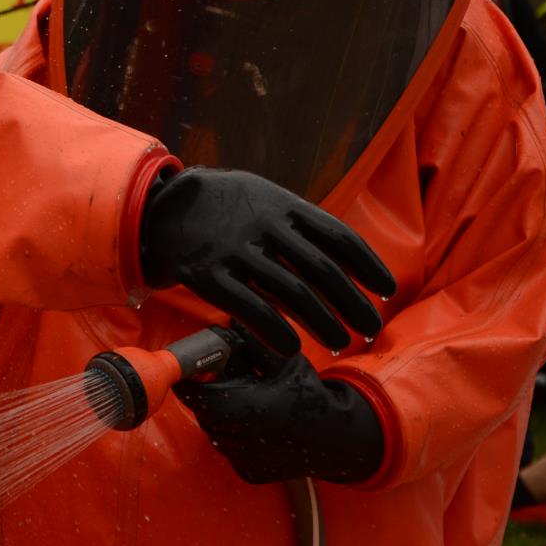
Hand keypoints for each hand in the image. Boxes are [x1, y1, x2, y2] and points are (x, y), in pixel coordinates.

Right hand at [140, 167, 395, 354]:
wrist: (159, 207)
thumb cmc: (221, 206)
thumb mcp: (260, 197)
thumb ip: (298, 222)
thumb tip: (344, 256)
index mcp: (282, 204)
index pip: (338, 236)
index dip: (368, 265)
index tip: (386, 290)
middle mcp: (262, 225)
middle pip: (322, 270)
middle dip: (353, 302)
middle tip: (370, 327)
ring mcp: (234, 249)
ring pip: (292, 293)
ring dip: (323, 322)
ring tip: (339, 341)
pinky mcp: (208, 274)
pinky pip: (250, 308)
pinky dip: (277, 331)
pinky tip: (293, 348)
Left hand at [173, 336, 383, 484]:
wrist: (337, 439)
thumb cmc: (308, 394)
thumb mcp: (284, 361)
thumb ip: (253, 341)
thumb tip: (228, 320)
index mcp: (243, 409)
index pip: (193, 393)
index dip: (192, 377)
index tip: (200, 365)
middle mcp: (237, 439)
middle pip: (202, 410)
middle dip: (210, 392)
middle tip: (227, 378)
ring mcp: (242, 460)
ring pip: (213, 430)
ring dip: (222, 414)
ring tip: (249, 400)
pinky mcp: (249, 473)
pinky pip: (229, 448)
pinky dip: (235, 434)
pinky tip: (258, 424)